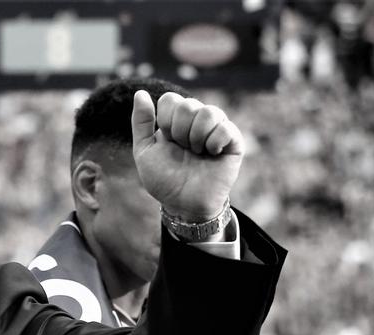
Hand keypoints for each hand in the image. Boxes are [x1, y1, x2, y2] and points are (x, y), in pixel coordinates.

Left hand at [131, 89, 243, 222]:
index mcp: (176, 121)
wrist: (183, 203)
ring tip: (196, 153)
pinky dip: (213, 142)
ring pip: (209, 112)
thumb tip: (140, 93)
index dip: (165, 121)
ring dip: (195, 137)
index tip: (166, 141)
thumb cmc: (163, 180)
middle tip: (182, 149)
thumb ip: (141, 123)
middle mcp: (198, 121)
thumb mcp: (144, 151)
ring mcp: (217, 128)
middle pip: (188, 104)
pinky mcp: (233, 141)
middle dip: (179, 132)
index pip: (170, 99)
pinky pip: (225, 127)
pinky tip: (211, 154)